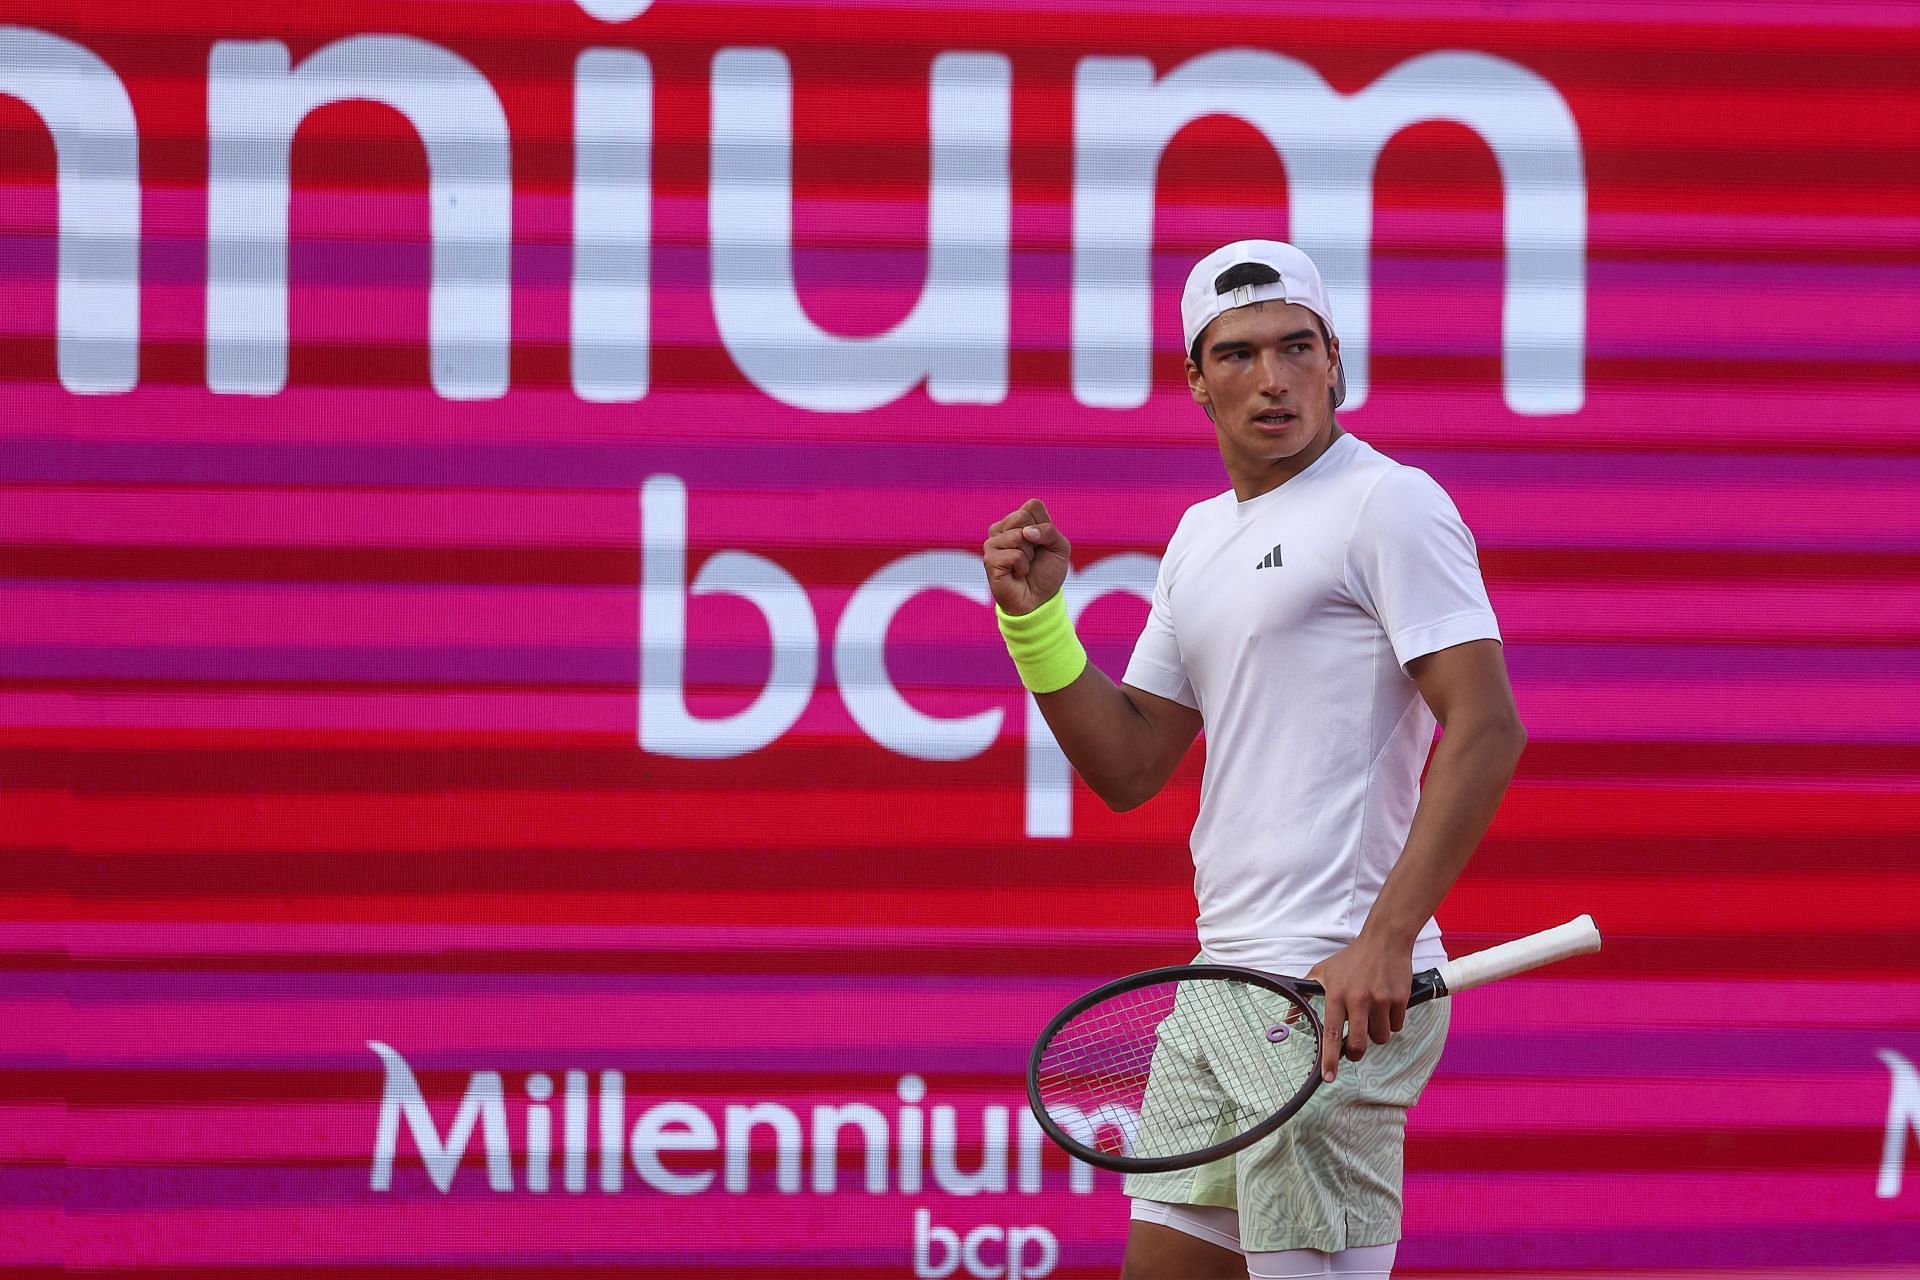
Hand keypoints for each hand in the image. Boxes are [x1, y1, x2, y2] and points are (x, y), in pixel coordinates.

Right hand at [982, 498, 1071, 615]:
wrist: (1039, 601)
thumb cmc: (1047, 573)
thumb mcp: (1060, 547)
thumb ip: (1049, 531)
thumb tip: (1025, 532)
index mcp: (1017, 522)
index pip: (1032, 505)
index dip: (1045, 525)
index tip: (1043, 543)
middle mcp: (1001, 529)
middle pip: (1023, 516)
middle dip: (1037, 540)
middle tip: (1033, 556)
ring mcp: (992, 543)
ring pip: (1019, 535)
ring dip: (1030, 555)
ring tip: (1024, 566)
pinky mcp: (989, 560)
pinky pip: (1015, 554)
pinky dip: (1023, 567)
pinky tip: (1017, 574)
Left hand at [1304, 934, 1412, 1082]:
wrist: (1384, 940)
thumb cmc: (1351, 958)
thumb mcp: (1323, 971)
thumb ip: (1306, 994)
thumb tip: (1289, 1017)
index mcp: (1337, 994)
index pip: (1332, 1034)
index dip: (1330, 1059)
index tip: (1328, 1077)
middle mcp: (1359, 999)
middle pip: (1359, 1044)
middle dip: (1356, 1053)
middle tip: (1354, 1050)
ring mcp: (1381, 1000)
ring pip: (1381, 1037)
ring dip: (1376, 1033)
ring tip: (1372, 1015)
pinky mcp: (1400, 999)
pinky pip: (1397, 1026)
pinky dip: (1392, 1021)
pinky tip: (1386, 1005)